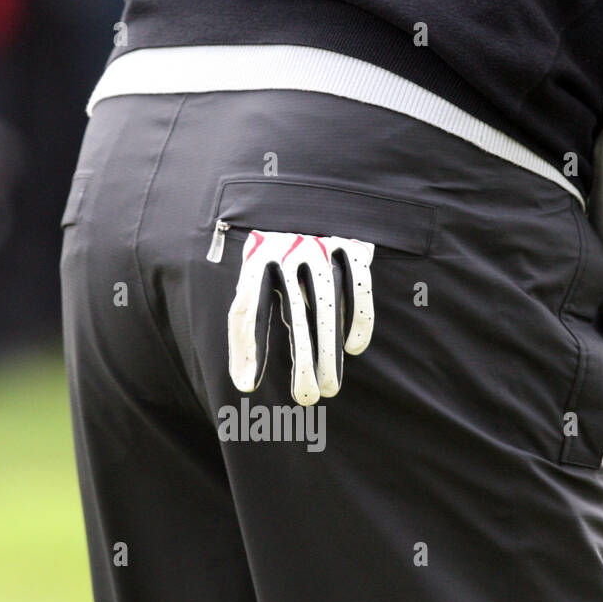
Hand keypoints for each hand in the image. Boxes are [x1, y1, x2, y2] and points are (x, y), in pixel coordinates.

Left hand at [227, 230, 373, 404]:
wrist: (302, 203)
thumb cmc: (272, 263)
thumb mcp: (251, 290)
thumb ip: (245, 336)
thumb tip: (243, 384)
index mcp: (256, 262)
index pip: (250, 308)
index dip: (250, 347)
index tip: (249, 384)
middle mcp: (288, 254)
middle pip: (295, 315)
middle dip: (303, 361)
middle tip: (307, 398)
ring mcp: (321, 249)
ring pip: (327, 306)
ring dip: (330, 351)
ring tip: (331, 387)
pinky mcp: (350, 246)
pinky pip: (357, 285)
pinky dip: (358, 317)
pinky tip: (354, 348)